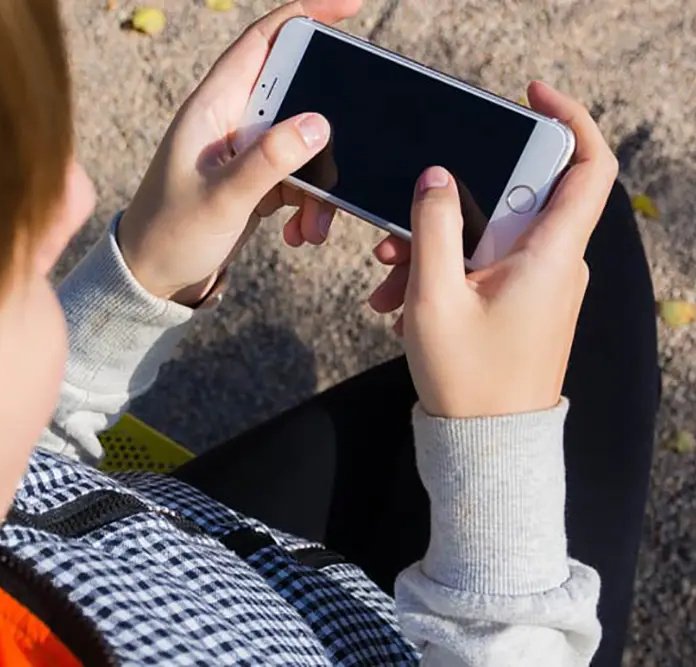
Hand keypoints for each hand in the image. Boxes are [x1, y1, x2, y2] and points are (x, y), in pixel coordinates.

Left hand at [117, 0, 360, 304]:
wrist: (153, 280)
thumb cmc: (170, 234)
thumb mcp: (222, 199)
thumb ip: (269, 160)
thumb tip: (319, 123)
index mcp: (212, 107)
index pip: (262, 42)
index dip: (306, 15)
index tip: (351, 9)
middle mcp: (230, 121)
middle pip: (296, 93)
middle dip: (327, 126)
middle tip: (350, 150)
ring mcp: (245, 151)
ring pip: (304, 143)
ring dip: (320, 182)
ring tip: (315, 223)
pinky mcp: (256, 180)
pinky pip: (300, 177)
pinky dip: (310, 204)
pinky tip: (302, 232)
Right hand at [368, 82, 617, 416]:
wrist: (485, 446)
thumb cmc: (468, 378)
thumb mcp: (434, 297)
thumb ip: (434, 227)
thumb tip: (438, 177)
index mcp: (551, 255)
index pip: (587, 167)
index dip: (569, 120)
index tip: (530, 98)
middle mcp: (556, 264)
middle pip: (514, 199)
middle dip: (454, 203)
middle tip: (406, 219)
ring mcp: (540, 285)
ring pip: (488, 236)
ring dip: (436, 245)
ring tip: (387, 276)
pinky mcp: (521, 303)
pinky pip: (483, 266)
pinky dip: (444, 272)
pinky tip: (400, 299)